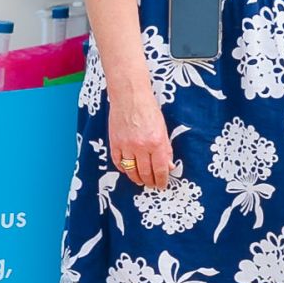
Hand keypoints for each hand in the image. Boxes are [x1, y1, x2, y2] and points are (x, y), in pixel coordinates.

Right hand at [105, 73, 177, 188]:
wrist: (130, 97)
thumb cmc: (149, 110)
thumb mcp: (163, 129)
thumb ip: (166, 149)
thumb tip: (169, 166)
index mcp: (157, 142)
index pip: (160, 169)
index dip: (162, 180)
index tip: (162, 185)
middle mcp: (141, 146)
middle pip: (145, 173)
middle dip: (149, 182)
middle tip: (152, 185)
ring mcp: (126, 146)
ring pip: (131, 171)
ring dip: (137, 179)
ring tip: (141, 181)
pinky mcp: (114, 143)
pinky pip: (118, 162)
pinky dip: (124, 169)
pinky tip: (128, 170)